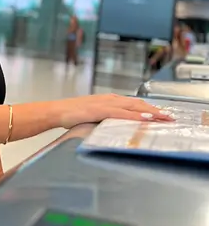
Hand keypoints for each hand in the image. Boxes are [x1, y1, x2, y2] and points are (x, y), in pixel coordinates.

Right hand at [56, 94, 172, 126]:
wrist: (56, 111)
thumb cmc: (71, 114)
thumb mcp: (92, 115)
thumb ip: (105, 118)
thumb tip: (115, 126)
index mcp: (108, 100)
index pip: (133, 103)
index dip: (148, 108)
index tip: (161, 114)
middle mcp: (109, 99)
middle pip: (137, 104)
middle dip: (154, 110)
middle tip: (169, 117)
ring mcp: (105, 103)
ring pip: (133, 107)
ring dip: (149, 112)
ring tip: (163, 117)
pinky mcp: (100, 110)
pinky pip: (122, 113)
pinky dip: (135, 116)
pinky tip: (145, 119)